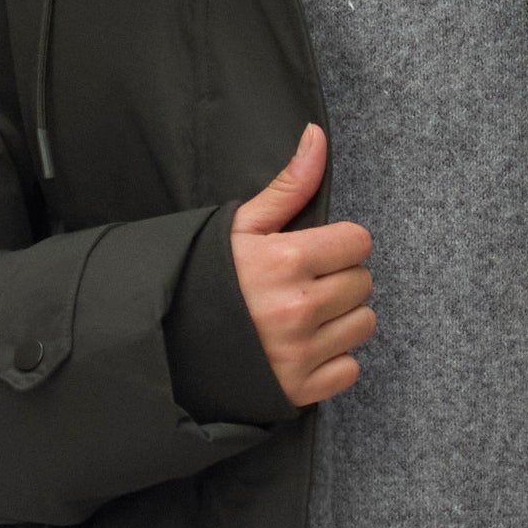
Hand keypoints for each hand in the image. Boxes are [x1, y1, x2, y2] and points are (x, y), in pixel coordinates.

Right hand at [231, 124, 375, 407]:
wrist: (164, 346)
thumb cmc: (203, 280)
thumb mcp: (239, 227)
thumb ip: (288, 186)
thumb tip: (317, 136)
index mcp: (285, 261)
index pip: (358, 242)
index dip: (338, 244)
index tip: (315, 253)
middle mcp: (298, 308)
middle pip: (363, 282)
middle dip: (339, 279)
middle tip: (304, 285)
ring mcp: (300, 353)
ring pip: (363, 325)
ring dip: (342, 320)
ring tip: (305, 317)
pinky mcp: (299, 390)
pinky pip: (349, 369)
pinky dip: (332, 361)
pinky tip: (302, 349)